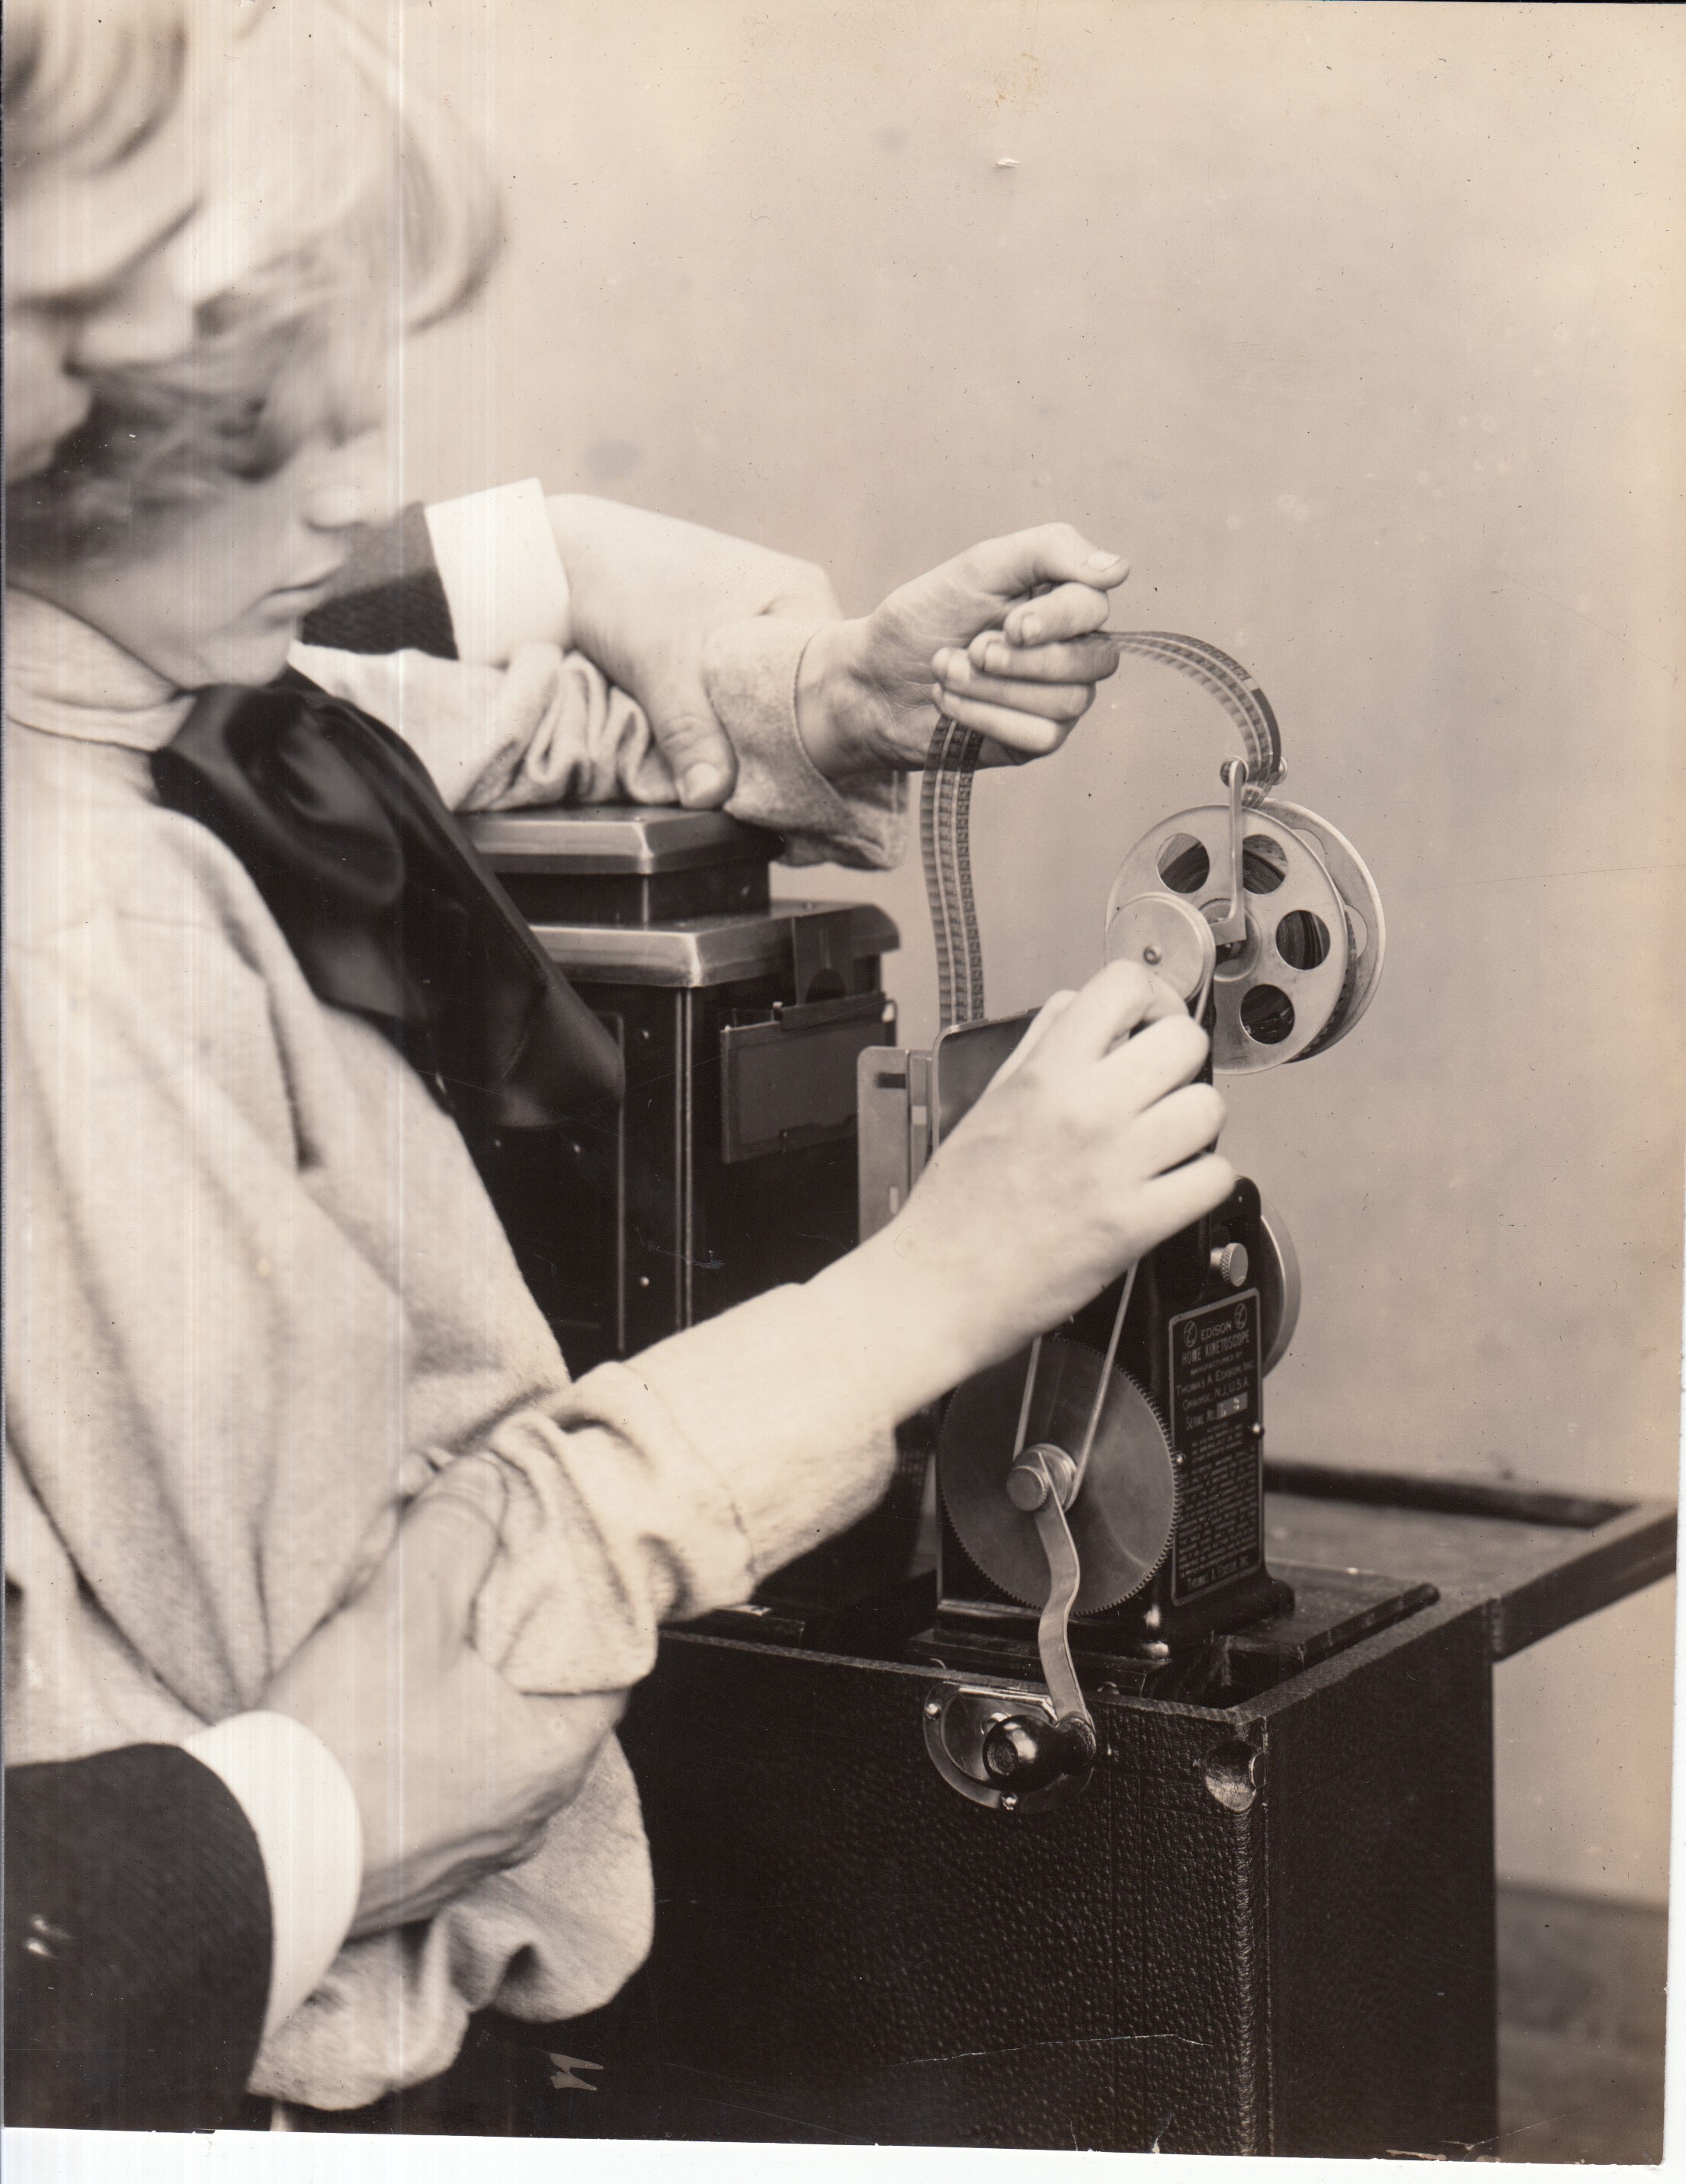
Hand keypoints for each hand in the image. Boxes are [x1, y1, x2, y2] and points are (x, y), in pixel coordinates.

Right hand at [263, 1456, 625, 1937]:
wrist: (243, 1864)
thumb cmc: (342, 1746)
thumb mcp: (407, 1609)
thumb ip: (458, 1530)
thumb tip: (487, 1477)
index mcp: (555, 1755)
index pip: (606, 1658)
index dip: (579, 1596)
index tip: (545, 1555)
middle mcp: (528, 1812)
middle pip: (539, 1694)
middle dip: (505, 1630)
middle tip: (470, 1578)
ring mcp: (470, 1846)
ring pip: (485, 1737)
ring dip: (457, 1682)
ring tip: (416, 1628)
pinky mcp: (412, 1864)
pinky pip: (438, 1781)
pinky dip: (422, 1734)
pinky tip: (381, 1700)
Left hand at [546, 494, 842, 806]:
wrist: (568, 551)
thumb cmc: (625, 584)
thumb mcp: (663, 665)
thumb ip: (692, 733)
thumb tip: (711, 797)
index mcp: (804, 598)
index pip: (835, 684)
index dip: (816, 739)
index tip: (790, 782)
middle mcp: (799, 604)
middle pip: (811, 694)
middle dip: (786, 740)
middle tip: (764, 787)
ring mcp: (769, 616)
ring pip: (779, 694)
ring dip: (758, 730)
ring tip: (743, 770)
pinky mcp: (738, 629)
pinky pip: (754, 685)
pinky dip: (738, 714)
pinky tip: (724, 741)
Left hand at [793, 525, 1128, 777]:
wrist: (872, 680)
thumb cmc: (925, 618)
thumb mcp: (978, 567)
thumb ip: (1048, 550)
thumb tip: (1118, 571)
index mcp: (1060, 600)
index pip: (1094, 606)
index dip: (1058, 619)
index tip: (1011, 624)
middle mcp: (1071, 649)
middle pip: (1096, 661)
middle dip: (1025, 661)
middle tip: (972, 650)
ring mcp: (1057, 698)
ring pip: (1068, 702)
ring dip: (995, 689)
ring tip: (949, 671)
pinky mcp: (1035, 740)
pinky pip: (1040, 737)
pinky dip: (987, 718)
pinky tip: (952, 705)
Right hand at [811, 962, 1231, 1414]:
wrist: (939, 1286)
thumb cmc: (956, 1206)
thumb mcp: (988, 1103)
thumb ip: (1039, 1047)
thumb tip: (1077, 1009)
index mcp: (1045, 1073)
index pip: (1126, 985)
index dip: (1147, 999)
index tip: (1144, 1023)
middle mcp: (1086, 1110)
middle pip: (1184, 1042)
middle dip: (1178, 1060)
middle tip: (1159, 1085)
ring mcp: (1116, 1166)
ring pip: (1209, 1108)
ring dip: (1194, 1123)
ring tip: (1166, 1140)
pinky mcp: (1137, 1223)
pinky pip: (1215, 1177)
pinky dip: (1202, 1181)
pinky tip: (1173, 1184)